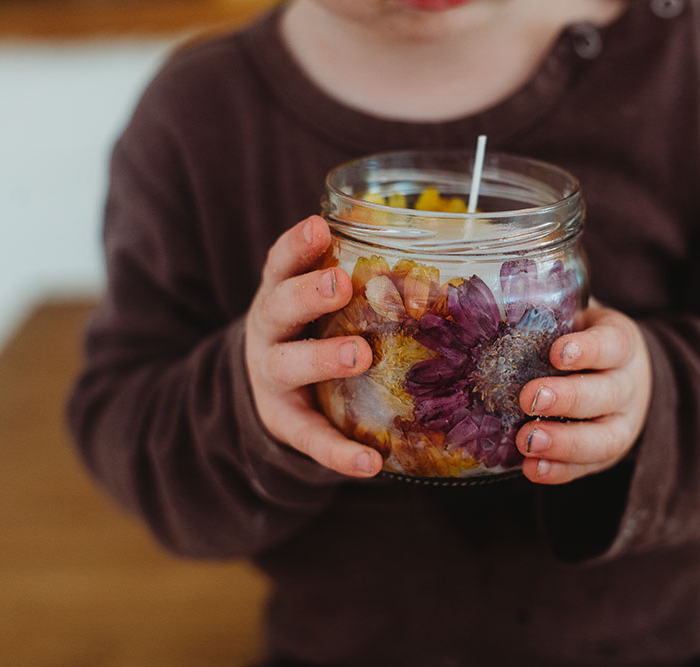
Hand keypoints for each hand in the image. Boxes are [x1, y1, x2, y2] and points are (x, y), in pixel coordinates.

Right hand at [244, 215, 379, 476]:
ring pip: (287, 365)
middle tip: (339, 285)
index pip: (281, 263)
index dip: (298, 245)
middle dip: (307, 295)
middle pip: (279, 308)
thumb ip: (349, 277)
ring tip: (358, 355)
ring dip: (322, 358)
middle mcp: (269, 330)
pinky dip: (339, 452)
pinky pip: (311, 438)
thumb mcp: (314, 299)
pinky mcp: (286, 423)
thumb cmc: (310, 328)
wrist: (267, 386)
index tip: (320, 228)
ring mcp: (272, 378)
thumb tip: (433, 243)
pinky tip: (370, 464)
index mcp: (279, 294)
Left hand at [516, 299, 651, 483]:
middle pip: (606, 394)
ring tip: (527, 441)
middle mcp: (627, 385)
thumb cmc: (581, 339)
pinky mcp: (605, 454)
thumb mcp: (574, 317)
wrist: (622, 374)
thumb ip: (545, 311)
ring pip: (604, 438)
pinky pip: (587, 467)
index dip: (587, 349)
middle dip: (568, 398)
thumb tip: (484, 299)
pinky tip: (532, 468)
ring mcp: (621, 423)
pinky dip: (559, 470)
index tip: (556, 353)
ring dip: (564, 442)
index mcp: (620, 343)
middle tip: (529, 398)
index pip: (612, 344)